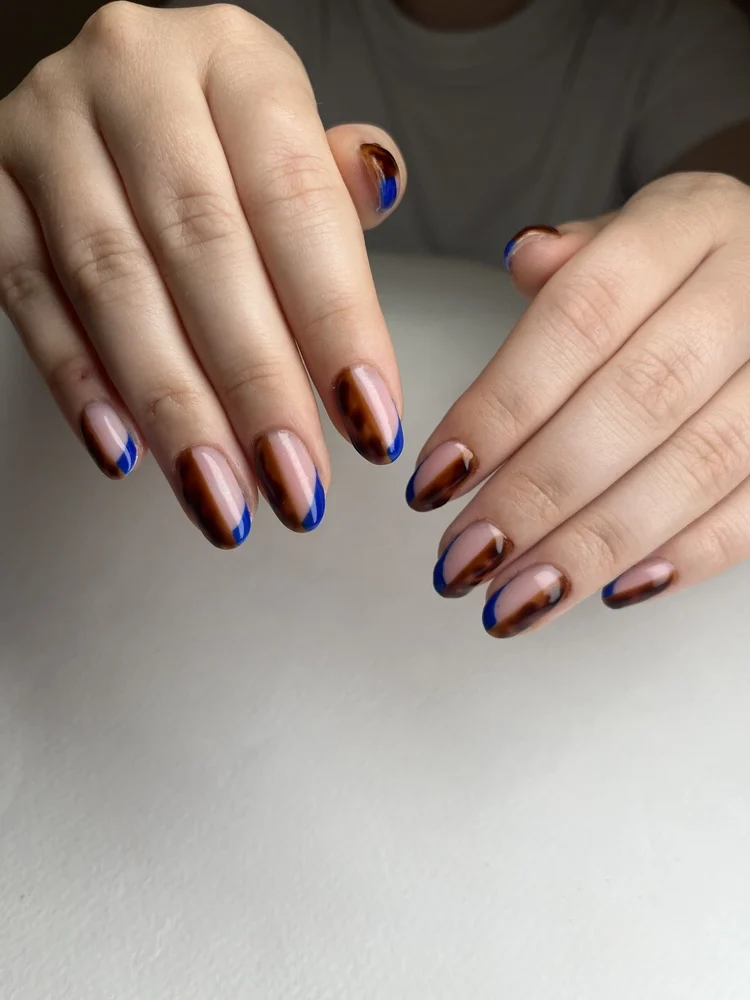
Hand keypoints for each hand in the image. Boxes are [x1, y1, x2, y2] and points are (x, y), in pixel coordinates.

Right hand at [0, 2, 405, 547]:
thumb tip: (382, 184)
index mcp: (233, 59)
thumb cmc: (218, 140)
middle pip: (204, 249)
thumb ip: (329, 187)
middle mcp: (135, 74)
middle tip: (297, 483)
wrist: (111, 99)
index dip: (337, 321)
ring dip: (175, 408)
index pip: (296, 200)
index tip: (370, 421)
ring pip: (114, 285)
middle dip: (257, 386)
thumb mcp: (286, 140)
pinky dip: (79, 384)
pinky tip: (127, 454)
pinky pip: (28, 296)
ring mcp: (48, 130)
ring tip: (224, 496)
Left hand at [407, 172, 749, 636]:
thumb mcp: (629, 236)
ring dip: (597, 543)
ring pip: (700, 463)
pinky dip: (689, 554)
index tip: (437, 477)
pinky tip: (613, 588)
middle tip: (467, 558)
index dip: (503, 406)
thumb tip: (525, 257)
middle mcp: (749, 291)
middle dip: (538, 493)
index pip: (581, 317)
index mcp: (685, 227)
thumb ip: (575, 261)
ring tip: (520, 597)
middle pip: (637, 401)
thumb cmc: (682, 271)